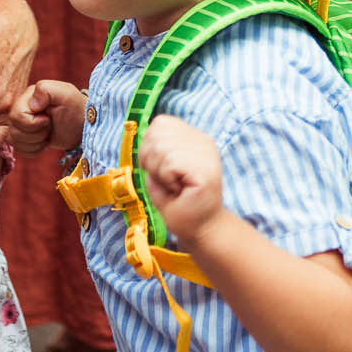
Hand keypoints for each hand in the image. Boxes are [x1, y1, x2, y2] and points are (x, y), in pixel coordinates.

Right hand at [7, 79, 86, 156]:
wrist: (82, 124)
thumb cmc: (75, 107)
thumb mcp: (65, 93)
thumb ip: (45, 90)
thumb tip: (32, 105)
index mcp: (27, 98)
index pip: (16, 116)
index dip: (32, 123)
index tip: (48, 119)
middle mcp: (21, 110)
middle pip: (13, 131)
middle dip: (35, 134)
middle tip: (50, 127)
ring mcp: (22, 125)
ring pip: (14, 141)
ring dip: (35, 143)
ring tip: (48, 134)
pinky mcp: (26, 138)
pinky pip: (20, 150)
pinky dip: (34, 150)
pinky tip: (45, 143)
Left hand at [140, 114, 224, 246]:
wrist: (200, 228)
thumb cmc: (178, 202)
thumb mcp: (158, 171)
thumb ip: (152, 150)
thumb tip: (145, 138)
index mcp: (193, 137)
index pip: (160, 123)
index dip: (149, 146)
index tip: (160, 169)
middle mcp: (202, 140)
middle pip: (157, 133)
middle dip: (151, 160)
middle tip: (167, 181)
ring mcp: (206, 152)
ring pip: (161, 147)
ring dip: (160, 173)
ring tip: (174, 186)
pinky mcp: (206, 168)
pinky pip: (169, 163)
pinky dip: (166, 179)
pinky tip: (179, 190)